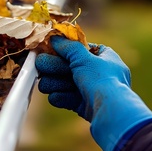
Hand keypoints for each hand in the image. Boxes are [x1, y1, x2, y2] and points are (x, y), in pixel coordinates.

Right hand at [35, 36, 151, 150]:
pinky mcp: (85, 106)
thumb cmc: (102, 81)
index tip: (48, 49)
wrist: (111, 113)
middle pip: (71, 67)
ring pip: (68, 83)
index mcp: (105, 57)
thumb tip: (55, 38)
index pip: (81, 49)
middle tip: (40, 65)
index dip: (64, 49)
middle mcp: (100, 73)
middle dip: (55, 67)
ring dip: (55, 83)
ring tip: (45, 84)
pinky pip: (69, 98)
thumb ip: (68, 47)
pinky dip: (61, 97)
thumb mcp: (84, 58)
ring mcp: (93, 90)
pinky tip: (55, 96)